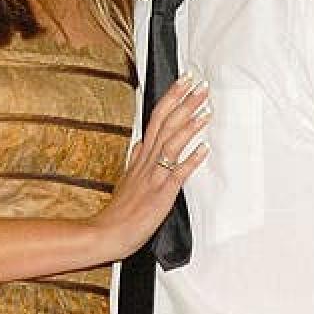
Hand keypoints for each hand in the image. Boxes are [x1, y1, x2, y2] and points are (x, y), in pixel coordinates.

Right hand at [88, 76, 209, 259]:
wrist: (107, 232)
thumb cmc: (120, 209)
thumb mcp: (126, 177)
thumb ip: (135, 159)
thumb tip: (140, 143)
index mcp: (141, 155)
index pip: (157, 117)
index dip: (171, 98)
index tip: (185, 81)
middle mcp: (147, 160)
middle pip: (166, 123)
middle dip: (184, 102)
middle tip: (200, 84)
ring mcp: (153, 175)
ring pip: (171, 143)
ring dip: (190, 125)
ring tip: (206, 109)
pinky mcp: (161, 193)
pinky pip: (177, 173)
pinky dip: (191, 160)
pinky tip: (204, 149)